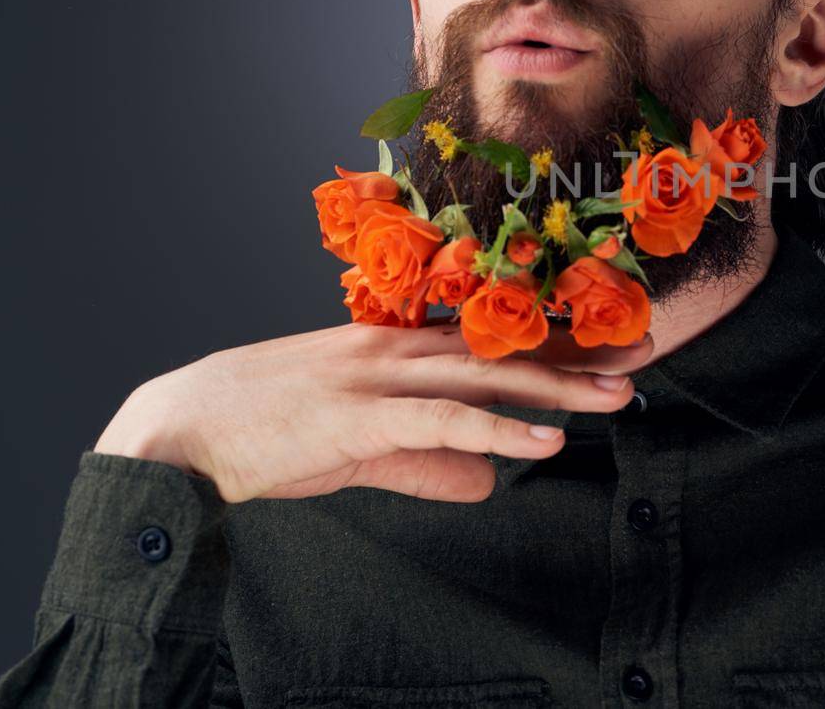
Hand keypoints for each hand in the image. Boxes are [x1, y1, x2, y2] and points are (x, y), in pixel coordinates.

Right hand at [94, 318, 650, 503]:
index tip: (610, 346)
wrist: (182, 429)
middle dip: (576, 356)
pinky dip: (499, 429)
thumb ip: (426, 463)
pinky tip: (546, 440)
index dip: (552, 342)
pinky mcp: (362, 416)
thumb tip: (485, 483)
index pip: (488, 341)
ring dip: (558, 388)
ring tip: (619, 399)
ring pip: (486, 377)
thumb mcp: (361, 448)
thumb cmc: (267, 433)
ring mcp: (379, 376)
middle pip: (502, 351)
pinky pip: (445, 421)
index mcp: (393, 347)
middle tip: (642, 360)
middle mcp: (395, 349)